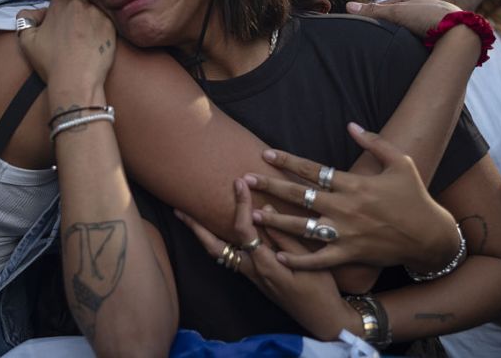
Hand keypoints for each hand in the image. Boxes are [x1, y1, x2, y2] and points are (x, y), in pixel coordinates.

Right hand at [16, 0, 115, 90]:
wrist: (76, 80)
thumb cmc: (50, 62)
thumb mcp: (27, 41)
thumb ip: (25, 19)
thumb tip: (31, 12)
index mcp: (60, 5)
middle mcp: (80, 5)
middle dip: (76, 7)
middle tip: (72, 24)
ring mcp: (98, 15)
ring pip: (94, 9)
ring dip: (90, 17)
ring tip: (85, 35)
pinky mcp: (111, 27)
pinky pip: (105, 21)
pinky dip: (101, 27)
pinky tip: (95, 41)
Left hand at [175, 179, 357, 339]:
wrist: (321, 318)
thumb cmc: (319, 289)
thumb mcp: (308, 261)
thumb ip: (284, 235)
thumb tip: (265, 210)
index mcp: (265, 264)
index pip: (244, 230)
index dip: (241, 205)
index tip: (240, 183)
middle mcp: (252, 271)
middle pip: (215, 247)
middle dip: (196, 228)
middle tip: (178, 209)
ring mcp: (251, 276)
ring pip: (219, 253)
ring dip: (202, 235)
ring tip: (190, 217)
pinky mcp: (254, 278)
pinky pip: (229, 257)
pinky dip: (218, 241)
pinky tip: (216, 230)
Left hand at [246, 123, 459, 271]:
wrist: (430, 237)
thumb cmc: (414, 196)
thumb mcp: (401, 162)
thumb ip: (374, 142)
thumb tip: (350, 125)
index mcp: (354, 184)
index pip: (313, 169)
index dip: (287, 161)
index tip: (265, 154)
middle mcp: (346, 208)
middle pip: (301, 196)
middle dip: (272, 187)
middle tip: (247, 180)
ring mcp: (346, 233)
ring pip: (303, 227)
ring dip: (276, 221)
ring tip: (252, 215)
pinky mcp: (350, 255)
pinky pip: (319, 259)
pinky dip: (298, 260)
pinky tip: (278, 255)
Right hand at [347, 0, 461, 37]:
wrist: (459, 32)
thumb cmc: (428, 17)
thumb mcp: (397, 12)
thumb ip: (373, 11)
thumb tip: (347, 6)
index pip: (385, 5)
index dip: (373, 15)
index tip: (362, 25)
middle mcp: (422, 7)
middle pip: (397, 17)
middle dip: (386, 26)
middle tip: (374, 37)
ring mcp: (431, 20)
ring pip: (409, 28)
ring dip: (400, 35)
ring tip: (390, 46)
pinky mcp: (438, 33)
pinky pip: (419, 37)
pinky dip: (411, 42)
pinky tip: (407, 50)